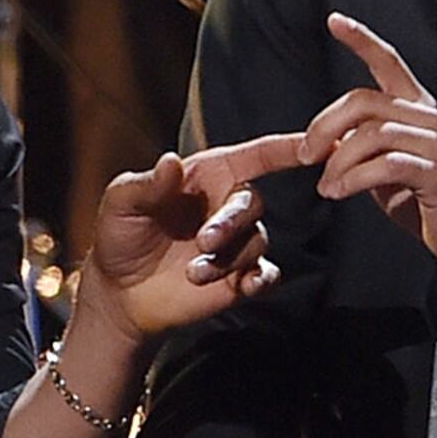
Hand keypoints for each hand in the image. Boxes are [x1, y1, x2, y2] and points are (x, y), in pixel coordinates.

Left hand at [80, 133, 302, 340]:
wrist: (120, 293)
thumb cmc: (120, 236)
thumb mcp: (120, 203)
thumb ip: (146, 184)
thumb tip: (171, 163)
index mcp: (208, 176)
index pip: (256, 156)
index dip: (287, 148)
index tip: (316, 144)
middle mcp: (228, 206)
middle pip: (252, 202)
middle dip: (231, 222)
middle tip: (203, 242)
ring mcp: (236, 243)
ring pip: (256, 242)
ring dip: (227, 259)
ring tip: (193, 274)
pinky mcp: (240, 278)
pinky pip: (268, 275)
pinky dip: (262, 279)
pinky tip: (246, 285)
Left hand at [311, 15, 436, 282]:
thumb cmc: (429, 198)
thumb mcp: (384, 166)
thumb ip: (356, 147)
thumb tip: (316, 144)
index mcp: (415, 109)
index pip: (387, 62)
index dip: (361, 40)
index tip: (335, 21)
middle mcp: (426, 117)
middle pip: (363, 101)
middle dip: (324, 126)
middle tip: (307, 154)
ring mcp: (435, 142)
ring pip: (370, 135)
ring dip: (338, 162)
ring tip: (328, 186)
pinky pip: (386, 165)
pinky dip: (354, 179)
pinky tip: (341, 191)